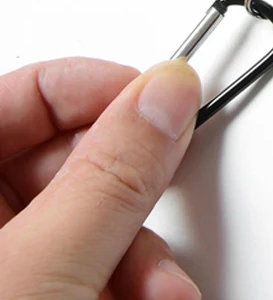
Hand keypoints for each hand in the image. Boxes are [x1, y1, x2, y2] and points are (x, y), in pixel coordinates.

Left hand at [0, 58, 201, 298]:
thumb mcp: (45, 268)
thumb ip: (111, 176)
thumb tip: (166, 94)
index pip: (15, 98)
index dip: (91, 86)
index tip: (155, 96)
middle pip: (63, 160)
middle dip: (131, 182)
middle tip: (164, 183)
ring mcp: (8, 273)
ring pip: (89, 220)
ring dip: (143, 244)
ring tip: (157, 282)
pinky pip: (93, 268)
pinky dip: (133, 281)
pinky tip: (148, 298)